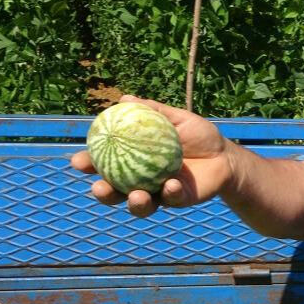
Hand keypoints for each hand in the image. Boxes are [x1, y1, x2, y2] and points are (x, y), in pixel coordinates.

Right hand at [70, 95, 231, 216]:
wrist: (225, 155)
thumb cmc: (198, 135)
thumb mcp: (177, 119)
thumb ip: (153, 111)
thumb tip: (124, 99)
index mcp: (134, 159)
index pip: (105, 162)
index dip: (88, 164)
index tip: (78, 161)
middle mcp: (141, 179)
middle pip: (114, 190)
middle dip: (103, 192)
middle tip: (99, 187)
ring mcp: (158, 192)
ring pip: (138, 203)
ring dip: (133, 202)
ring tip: (136, 196)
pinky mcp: (177, 201)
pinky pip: (169, 200)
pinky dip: (168, 193)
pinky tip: (170, 185)